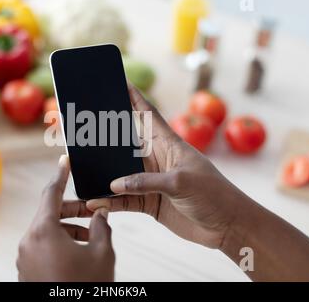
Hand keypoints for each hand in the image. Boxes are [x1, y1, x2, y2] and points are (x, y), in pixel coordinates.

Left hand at [17, 155, 114, 281]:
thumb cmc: (85, 287)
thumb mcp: (101, 254)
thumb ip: (101, 227)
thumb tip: (100, 214)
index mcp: (43, 232)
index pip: (51, 193)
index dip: (61, 174)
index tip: (65, 159)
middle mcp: (28, 242)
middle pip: (50, 214)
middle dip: (73, 210)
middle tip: (94, 210)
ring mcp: (24, 258)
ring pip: (47, 231)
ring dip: (68, 228)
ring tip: (91, 237)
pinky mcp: (26, 271)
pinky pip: (42, 247)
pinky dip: (59, 242)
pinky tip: (78, 252)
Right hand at [66, 84, 247, 248]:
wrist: (228, 226)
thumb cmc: (215, 195)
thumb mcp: (181, 182)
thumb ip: (146, 182)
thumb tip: (113, 184)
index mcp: (168, 144)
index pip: (147, 114)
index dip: (134, 97)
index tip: (118, 81)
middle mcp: (155, 159)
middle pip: (124, 142)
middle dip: (105, 135)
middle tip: (83, 126)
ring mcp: (150, 181)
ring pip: (119, 173)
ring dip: (102, 172)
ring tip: (80, 168)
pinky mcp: (148, 202)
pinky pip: (122, 200)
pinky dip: (108, 201)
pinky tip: (93, 202)